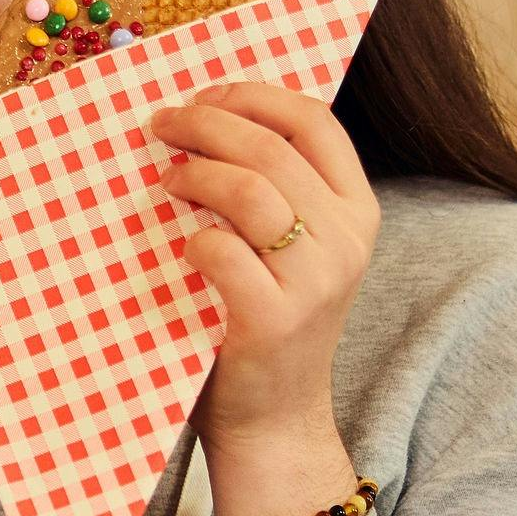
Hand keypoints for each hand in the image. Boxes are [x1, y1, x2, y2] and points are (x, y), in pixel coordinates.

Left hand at [152, 84, 379, 515]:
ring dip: (192, 173)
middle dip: (205, 123)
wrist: (273, 421)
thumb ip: (272, 191)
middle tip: (159, 125)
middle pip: (270, 147)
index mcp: (357, 211)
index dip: (253, 96)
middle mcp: (347, 240)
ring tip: (163, 181)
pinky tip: (179, 245)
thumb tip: (203, 118)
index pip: (315, 120)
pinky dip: (190, 238)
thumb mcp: (293, 251)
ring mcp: (315, 281)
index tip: (204, 94)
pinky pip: (220, 250)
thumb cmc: (264, 323)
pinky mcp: (273, 319)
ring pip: (247, 189)